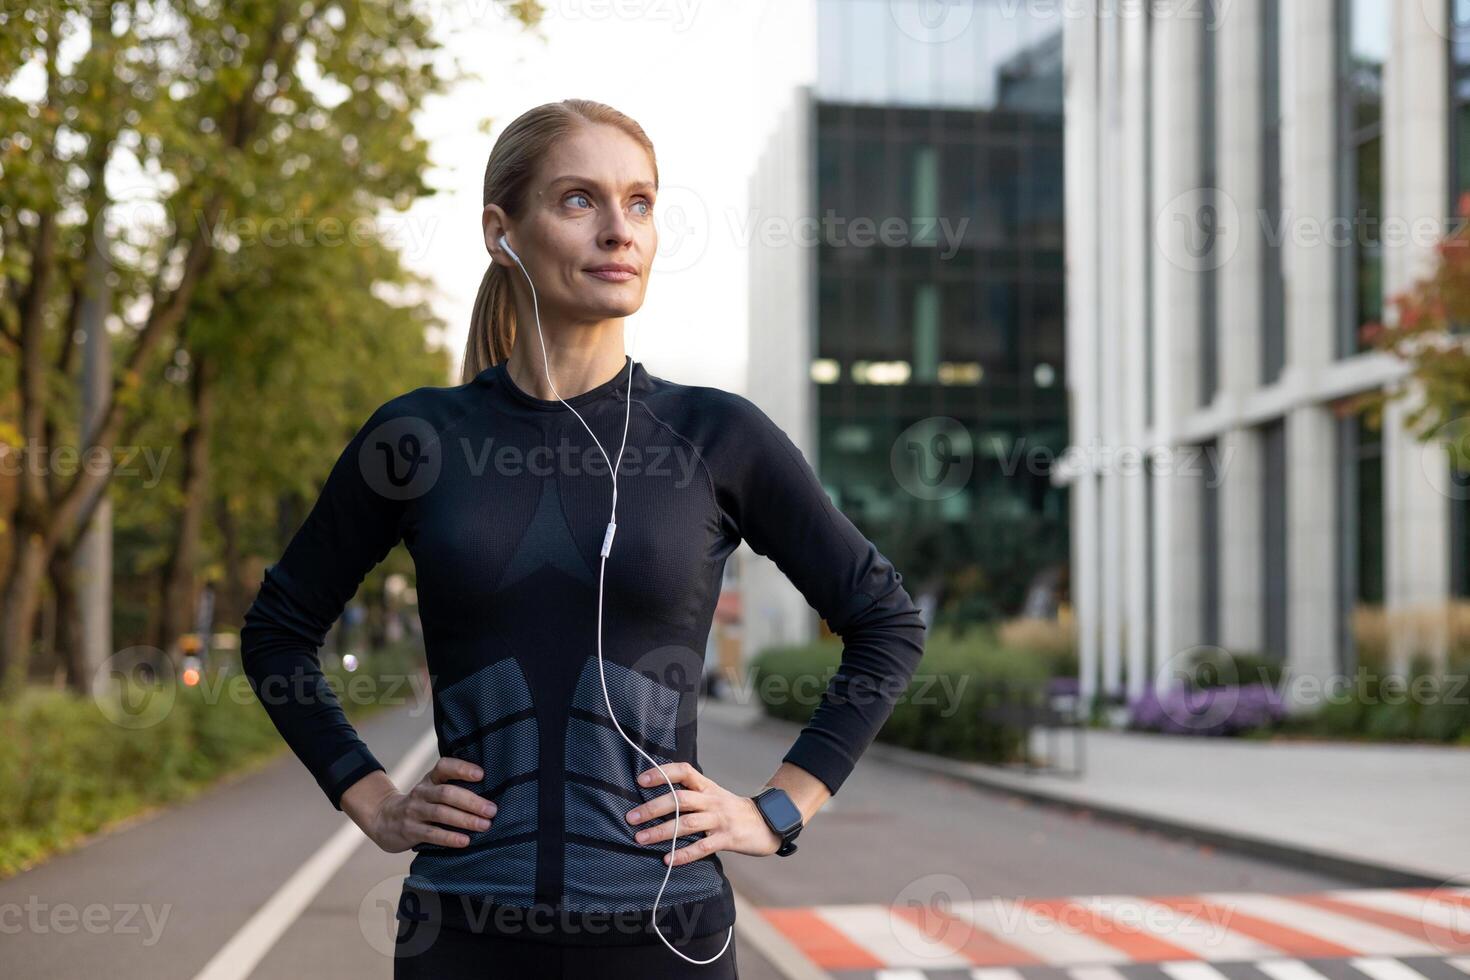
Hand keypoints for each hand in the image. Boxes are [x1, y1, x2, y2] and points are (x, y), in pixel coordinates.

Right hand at [361, 757, 497, 853]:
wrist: (383, 819)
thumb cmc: (421, 803)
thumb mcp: (432, 789)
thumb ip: (453, 787)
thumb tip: (491, 792)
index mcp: (430, 779)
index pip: (444, 767)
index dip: (462, 769)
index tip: (481, 774)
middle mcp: (422, 792)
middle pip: (447, 793)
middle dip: (471, 802)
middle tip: (491, 810)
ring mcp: (414, 811)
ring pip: (441, 813)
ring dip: (465, 820)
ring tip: (484, 825)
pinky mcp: (410, 830)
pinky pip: (432, 833)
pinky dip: (449, 838)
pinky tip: (465, 841)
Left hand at [624, 762, 785, 865]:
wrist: (767, 822)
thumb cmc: (732, 810)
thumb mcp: (713, 795)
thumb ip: (691, 794)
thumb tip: (657, 798)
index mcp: (707, 786)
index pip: (684, 771)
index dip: (663, 773)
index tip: (641, 780)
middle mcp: (712, 800)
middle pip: (680, 799)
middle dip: (653, 808)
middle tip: (631, 817)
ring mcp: (720, 820)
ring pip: (687, 823)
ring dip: (661, 831)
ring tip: (641, 839)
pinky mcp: (727, 839)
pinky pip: (703, 847)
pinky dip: (684, 854)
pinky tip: (668, 860)